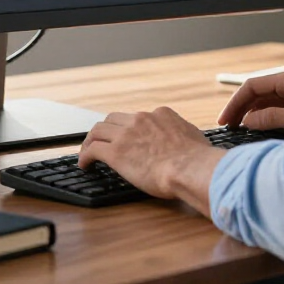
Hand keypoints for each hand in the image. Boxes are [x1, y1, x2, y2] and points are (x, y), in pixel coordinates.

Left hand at [77, 108, 223, 214]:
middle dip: (106, 130)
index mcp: (160, 114)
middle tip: (102, 141)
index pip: (138, 117)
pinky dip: (85, 156)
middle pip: (114, 119)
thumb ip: (184, 134)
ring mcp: (126, 134)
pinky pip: (92, 149)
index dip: (129, 128)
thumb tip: (187, 139)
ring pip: (98, 130)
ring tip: (87, 152)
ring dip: (90, 141)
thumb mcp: (194, 136)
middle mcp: (141, 119)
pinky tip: (85, 165)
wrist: (190, 168)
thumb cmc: (197, 159)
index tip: (127, 138)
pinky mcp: (115, 152)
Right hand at [218, 68, 283, 131]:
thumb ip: (272, 118)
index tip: (225, 120)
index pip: (253, 85)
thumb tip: (249, 121)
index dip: (236, 103)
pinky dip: (269, 115)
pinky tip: (264, 128)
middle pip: (260, 91)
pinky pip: (282, 105)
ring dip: (255, 113)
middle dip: (243, 108)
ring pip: (270, 99)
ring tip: (242, 130)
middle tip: (230, 127)